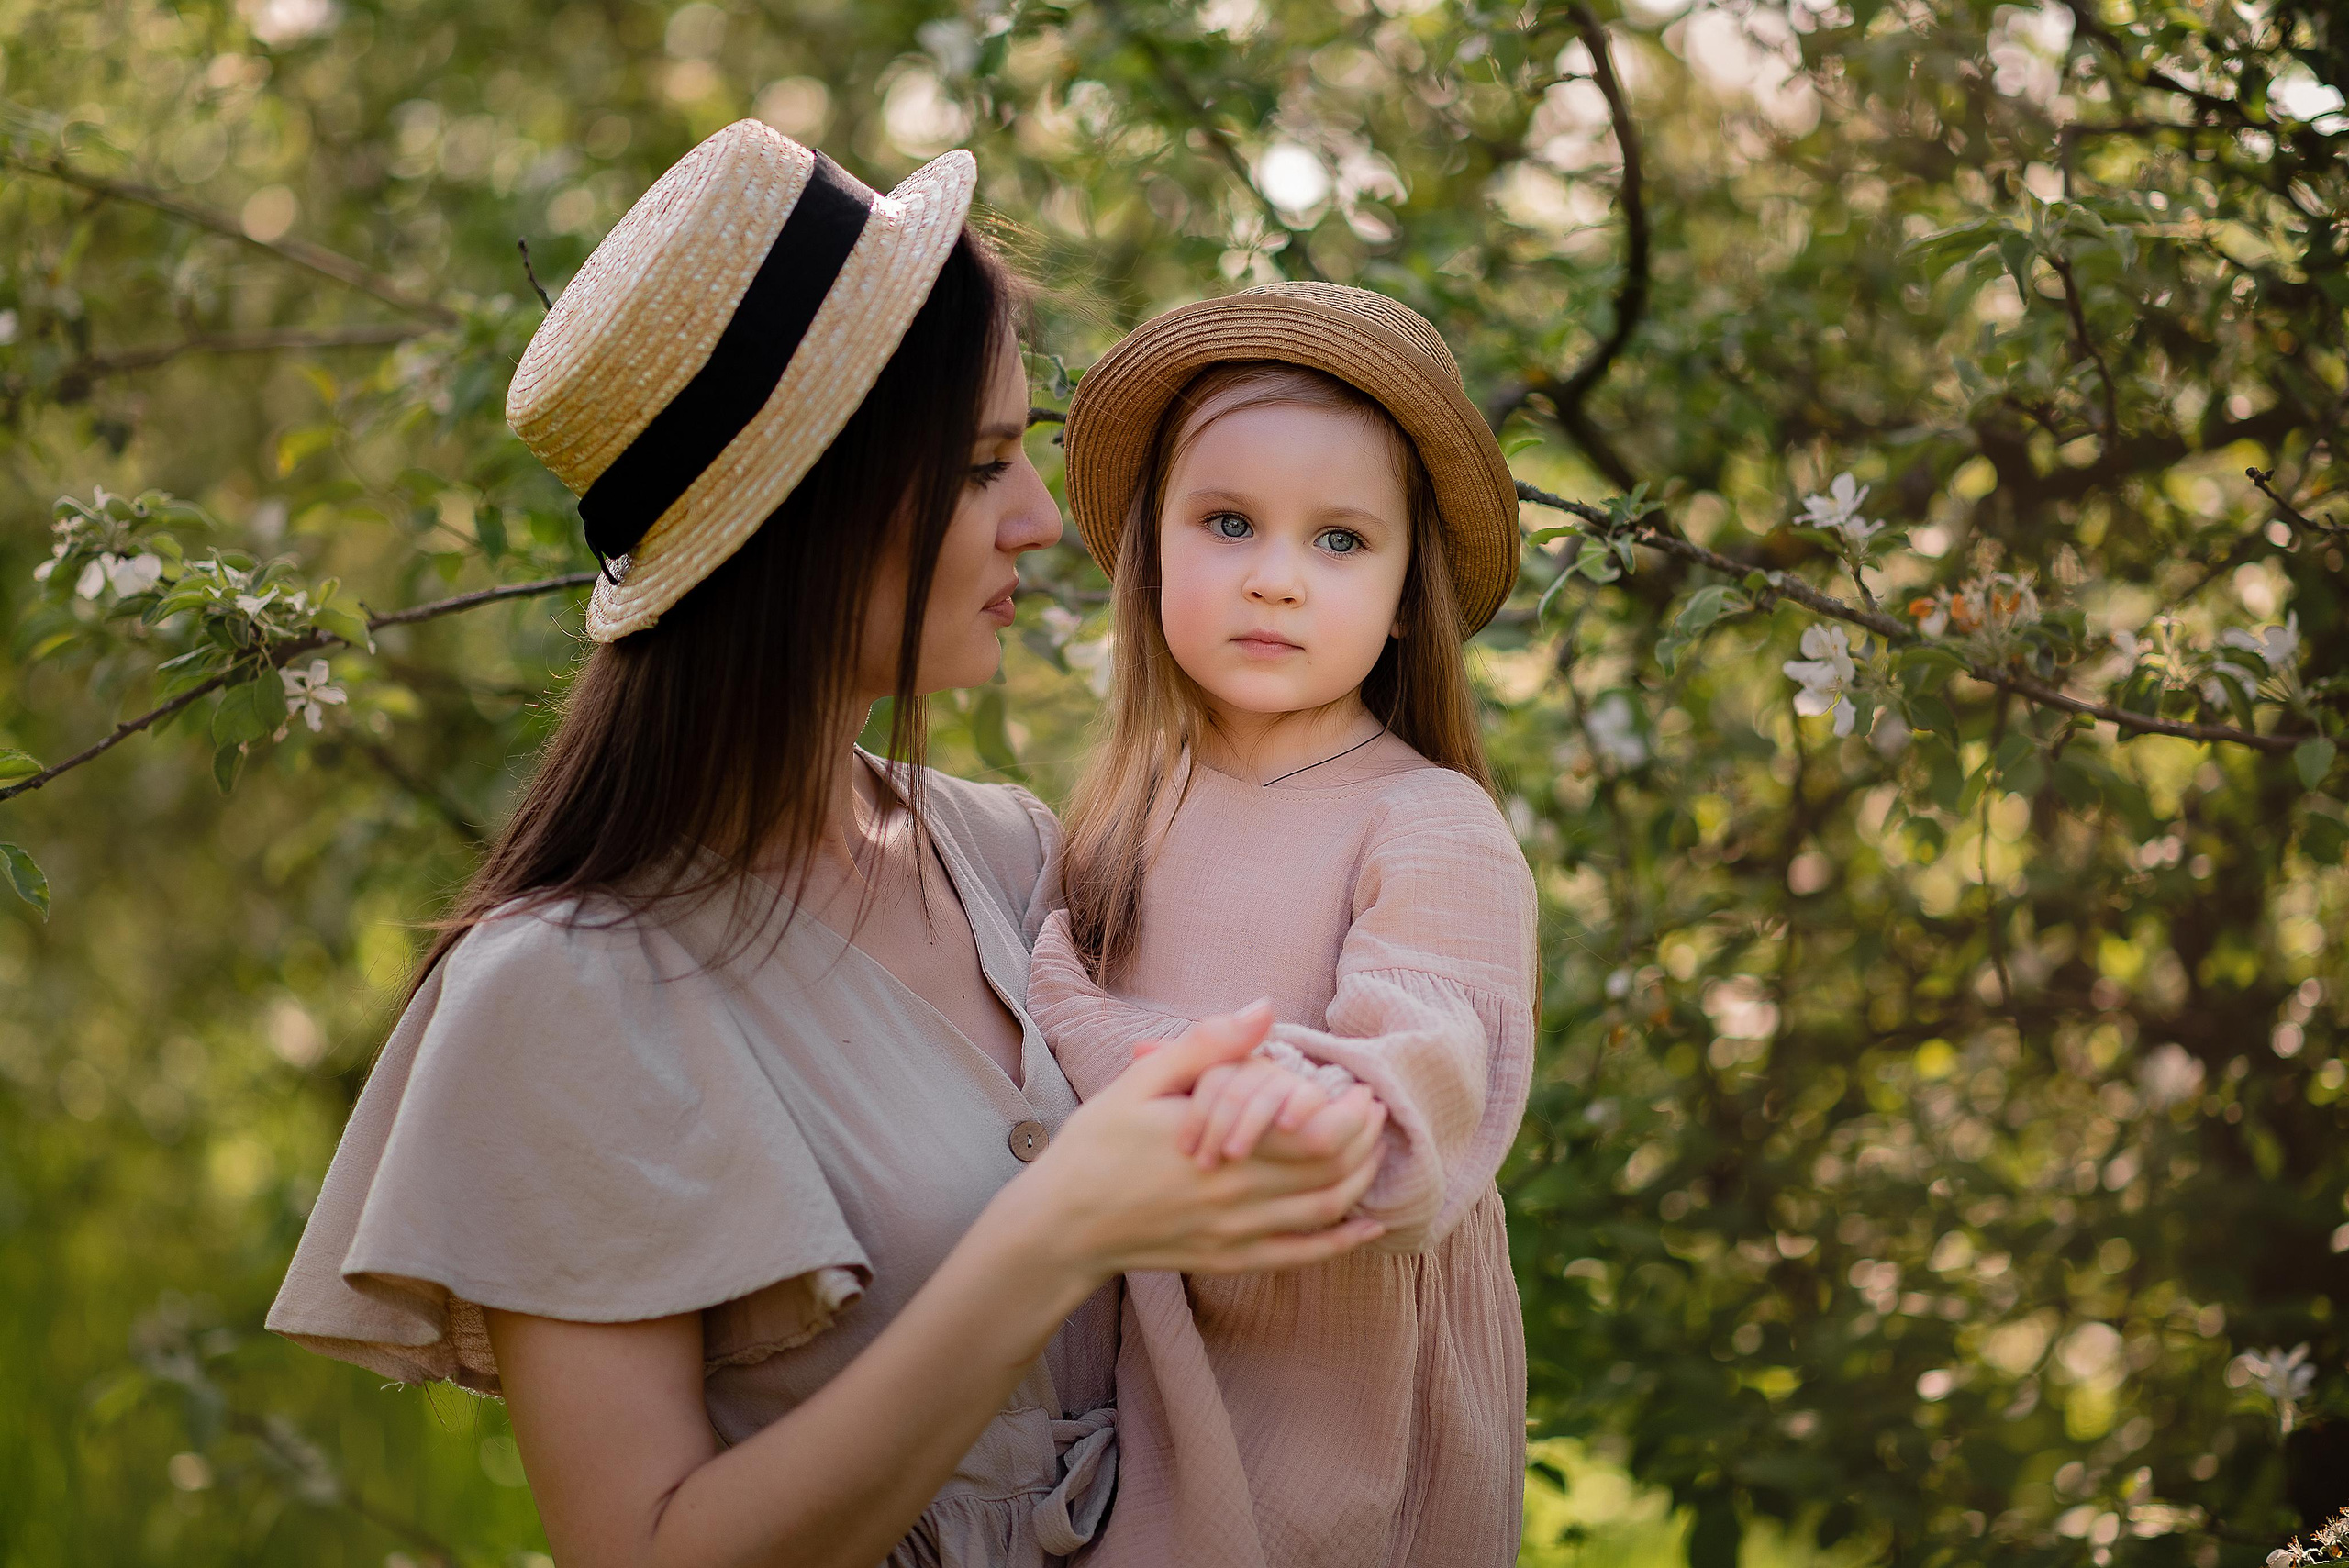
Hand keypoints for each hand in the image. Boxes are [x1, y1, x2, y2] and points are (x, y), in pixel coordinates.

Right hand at [1003, 1003, 1387, 1280]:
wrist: (1061, 1224)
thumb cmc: (1097, 1145)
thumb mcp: (1143, 1081)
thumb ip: (1209, 1046)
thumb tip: (1264, 1009)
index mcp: (1222, 1145)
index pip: (1315, 1132)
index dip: (1351, 1112)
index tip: (1361, 1089)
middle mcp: (1237, 1195)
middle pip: (1331, 1171)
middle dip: (1365, 1139)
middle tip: (1375, 1111)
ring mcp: (1234, 1233)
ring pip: (1322, 1212)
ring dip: (1360, 1181)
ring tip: (1373, 1152)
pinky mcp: (1227, 1259)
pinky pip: (1298, 1257)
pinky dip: (1340, 1244)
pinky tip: (1366, 1228)